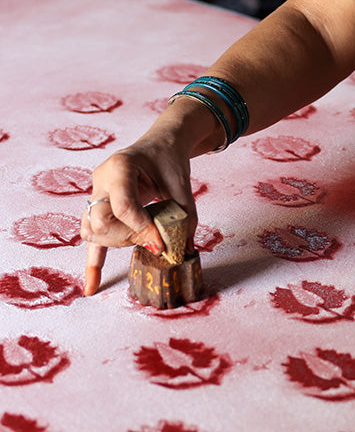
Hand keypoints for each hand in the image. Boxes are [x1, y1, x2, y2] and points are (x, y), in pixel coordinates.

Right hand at [80, 134, 196, 295]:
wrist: (160, 144)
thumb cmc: (169, 159)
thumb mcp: (182, 184)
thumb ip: (185, 215)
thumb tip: (185, 249)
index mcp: (120, 166)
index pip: (123, 206)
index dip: (142, 229)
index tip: (161, 243)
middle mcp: (101, 180)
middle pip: (101, 222)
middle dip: (128, 238)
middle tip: (153, 239)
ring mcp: (95, 194)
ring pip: (92, 231)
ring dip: (116, 244)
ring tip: (140, 240)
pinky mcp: (97, 209)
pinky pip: (91, 238)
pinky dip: (93, 262)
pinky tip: (93, 286)